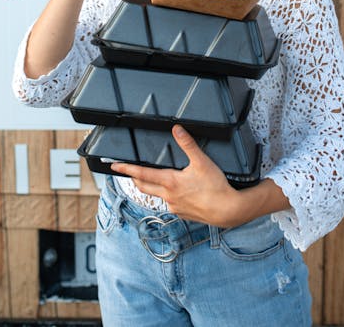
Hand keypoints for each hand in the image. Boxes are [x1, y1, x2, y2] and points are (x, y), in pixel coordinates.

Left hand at [111, 125, 240, 226]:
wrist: (228, 210)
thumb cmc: (215, 187)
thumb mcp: (201, 161)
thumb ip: (187, 144)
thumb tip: (177, 129)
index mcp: (170, 182)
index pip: (142, 174)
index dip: (127, 169)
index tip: (115, 166)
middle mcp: (169, 196)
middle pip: (144, 187)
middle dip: (134, 179)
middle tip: (127, 173)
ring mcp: (175, 207)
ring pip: (156, 196)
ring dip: (150, 188)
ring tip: (148, 180)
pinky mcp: (183, 214)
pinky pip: (169, 204)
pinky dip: (166, 196)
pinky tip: (173, 193)